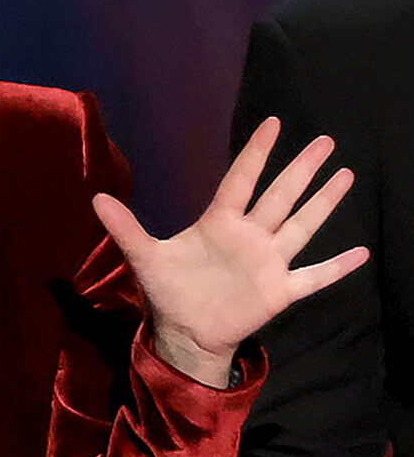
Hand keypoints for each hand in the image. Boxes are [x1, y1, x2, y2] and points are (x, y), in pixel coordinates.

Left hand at [91, 117, 369, 386]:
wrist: (184, 332)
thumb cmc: (168, 290)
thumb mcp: (144, 257)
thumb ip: (125, 228)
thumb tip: (95, 198)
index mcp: (219, 223)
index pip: (241, 180)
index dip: (256, 153)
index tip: (273, 124)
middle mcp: (249, 236)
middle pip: (279, 196)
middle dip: (301, 169)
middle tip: (325, 140)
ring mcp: (268, 262)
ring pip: (301, 226)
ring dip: (323, 203)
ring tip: (346, 174)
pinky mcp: (279, 291)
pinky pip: (314, 277)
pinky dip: (336, 267)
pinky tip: (361, 252)